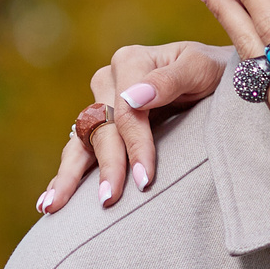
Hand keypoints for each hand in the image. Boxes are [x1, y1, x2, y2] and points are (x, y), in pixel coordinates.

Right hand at [35, 42, 224, 214]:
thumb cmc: (215, 71)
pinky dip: (67, 174)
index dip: (135, 146)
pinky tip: (50, 200)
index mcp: (130, 62)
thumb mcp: (200, 68)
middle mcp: (109, 81)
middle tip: (109, 200)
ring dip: (68, 175)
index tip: (146, 180)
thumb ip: (170, 80)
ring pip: (81, 141)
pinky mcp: (102, 126)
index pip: (126, 112)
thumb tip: (134, 98)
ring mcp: (102, 104)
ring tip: (53, 207)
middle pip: (102, 129)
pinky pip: (80, 151)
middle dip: (107, 167)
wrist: (219, 78)